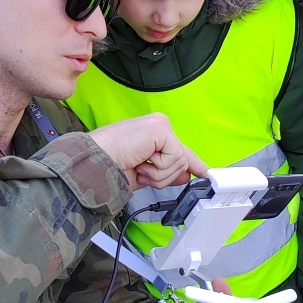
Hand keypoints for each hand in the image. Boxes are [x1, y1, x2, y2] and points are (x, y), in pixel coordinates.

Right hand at [91, 113, 206, 190]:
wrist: (95, 163)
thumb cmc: (110, 165)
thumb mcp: (145, 174)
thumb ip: (166, 173)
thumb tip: (186, 175)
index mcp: (153, 136)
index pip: (180, 151)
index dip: (194, 164)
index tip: (207, 173)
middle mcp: (158, 127)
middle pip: (181, 162)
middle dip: (162, 176)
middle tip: (141, 170)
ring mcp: (160, 126)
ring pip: (179, 162)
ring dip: (157, 174)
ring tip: (138, 165)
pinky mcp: (160, 128)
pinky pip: (174, 158)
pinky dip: (158, 168)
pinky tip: (141, 160)